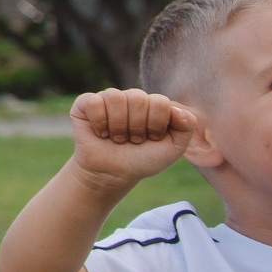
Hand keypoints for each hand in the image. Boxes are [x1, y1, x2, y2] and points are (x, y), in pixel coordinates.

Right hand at [68, 88, 198, 185]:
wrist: (113, 174)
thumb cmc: (142, 159)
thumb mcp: (173, 148)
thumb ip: (186, 127)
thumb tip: (177, 110)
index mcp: (152, 104)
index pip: (160, 101)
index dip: (156, 124)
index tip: (152, 139)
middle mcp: (130, 98)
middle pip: (138, 98)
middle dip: (137, 127)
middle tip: (133, 140)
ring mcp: (108, 99)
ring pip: (115, 97)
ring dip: (118, 126)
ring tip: (117, 138)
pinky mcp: (86, 104)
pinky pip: (94, 102)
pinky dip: (99, 122)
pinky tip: (101, 132)